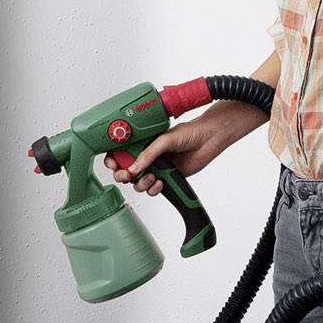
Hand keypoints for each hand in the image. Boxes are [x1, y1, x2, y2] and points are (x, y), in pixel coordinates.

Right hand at [105, 101, 261, 196]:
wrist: (209, 140)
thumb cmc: (189, 132)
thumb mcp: (165, 140)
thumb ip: (148, 154)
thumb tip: (133, 167)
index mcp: (143, 143)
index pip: (121, 153)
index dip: (113, 160)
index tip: (113, 164)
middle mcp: (147, 156)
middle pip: (126, 171)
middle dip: (123, 175)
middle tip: (128, 175)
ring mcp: (157, 168)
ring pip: (138, 183)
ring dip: (141, 183)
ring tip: (151, 177)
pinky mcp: (167, 178)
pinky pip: (153, 189)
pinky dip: (154, 189)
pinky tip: (160, 183)